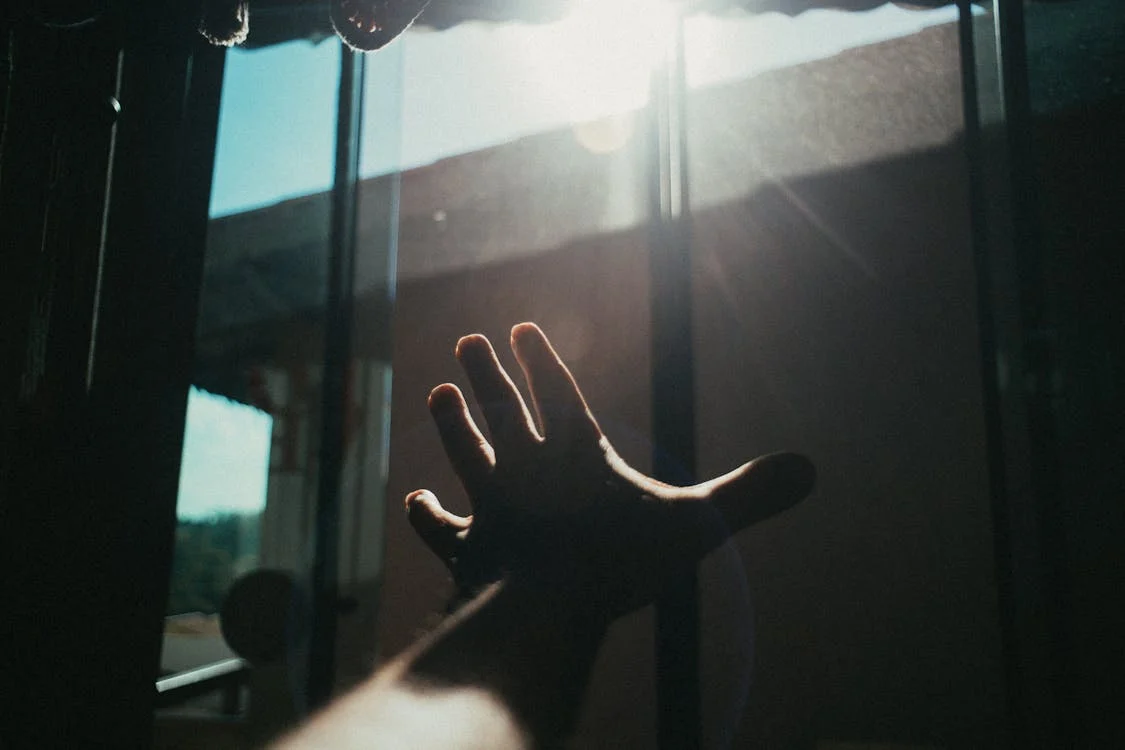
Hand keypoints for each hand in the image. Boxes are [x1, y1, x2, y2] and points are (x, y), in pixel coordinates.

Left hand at [406, 322, 814, 620]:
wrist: (547, 608)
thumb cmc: (622, 561)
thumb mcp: (699, 523)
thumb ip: (748, 495)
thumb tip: (811, 469)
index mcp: (577, 455)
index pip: (557, 394)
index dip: (540, 361)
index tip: (518, 329)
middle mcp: (527, 470)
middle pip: (503, 410)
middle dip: (488, 374)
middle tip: (468, 341)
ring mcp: (492, 506)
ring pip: (466, 452)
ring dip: (453, 423)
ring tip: (437, 392)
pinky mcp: (468, 547)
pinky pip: (442, 525)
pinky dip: (428, 515)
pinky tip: (414, 501)